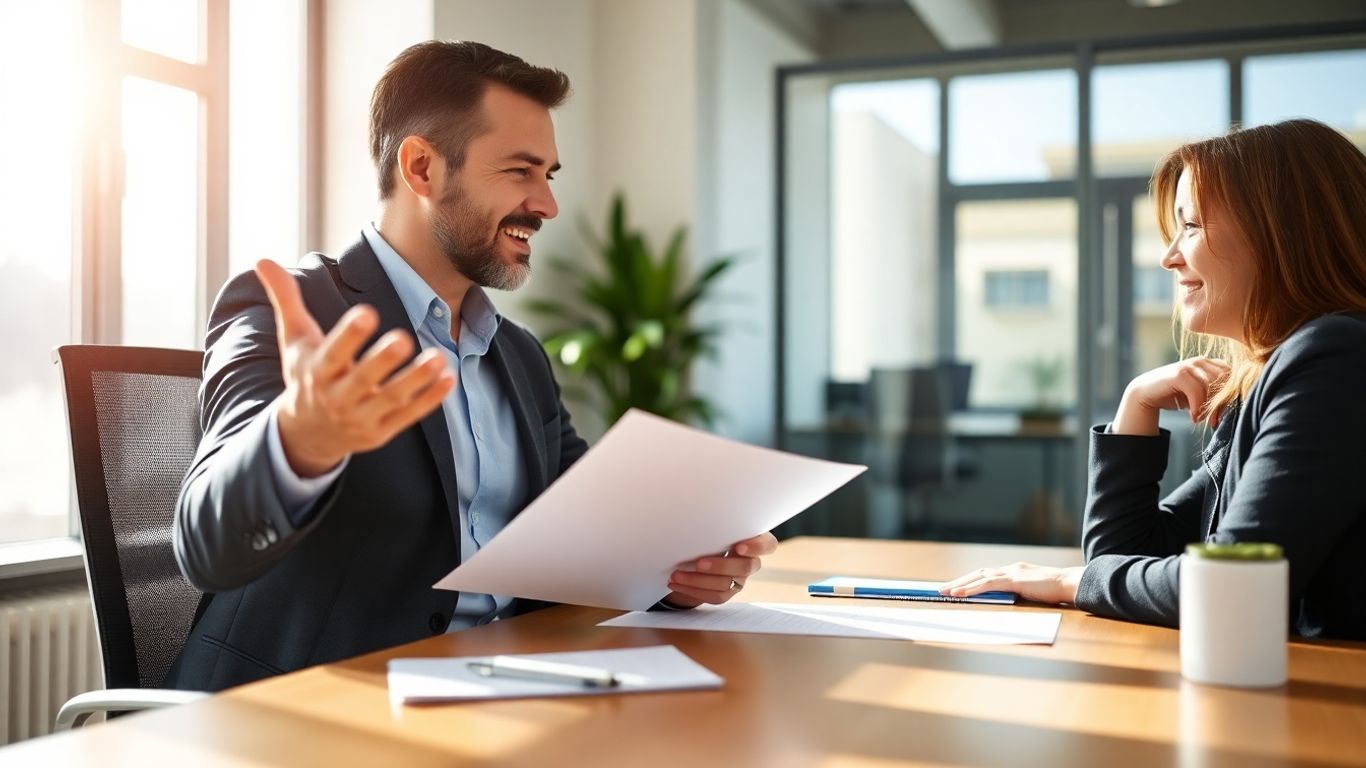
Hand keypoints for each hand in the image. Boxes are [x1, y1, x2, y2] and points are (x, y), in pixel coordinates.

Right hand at [255, 259, 455, 476]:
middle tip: (403, 339)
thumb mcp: (293, 340)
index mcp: (317, 371)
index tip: (367, 313)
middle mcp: (339, 396)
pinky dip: (430, 400)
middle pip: (363, 379)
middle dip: (383, 361)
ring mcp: (362, 417)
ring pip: (392, 399)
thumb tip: (263, 260)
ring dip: (416, 379)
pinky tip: (449, 378)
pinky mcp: (383, 431)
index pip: (333, 353)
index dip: (349, 336)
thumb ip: (286, 300)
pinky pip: (409, 415)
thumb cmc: (305, 376)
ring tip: (439, 357)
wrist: (306, 434)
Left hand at [663, 532, 777, 607]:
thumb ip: (712, 521)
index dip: (757, 547)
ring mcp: (740, 578)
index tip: (739, 547)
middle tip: (698, 563)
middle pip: (745, 567)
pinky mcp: (728, 591)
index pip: (768, 544)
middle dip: (720, 566)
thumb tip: (692, 507)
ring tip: (676, 574)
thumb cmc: (706, 529)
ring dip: (698, 580)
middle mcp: (750, 560)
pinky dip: (693, 590)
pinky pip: (715, 596)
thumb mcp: (711, 522)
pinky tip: (676, 583)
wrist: (695, 549)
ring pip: (727, 585)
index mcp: (753, 538)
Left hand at [939, 563, 1083, 604]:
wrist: (1072, 585)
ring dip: (961, 584)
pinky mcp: (1015, 580)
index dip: (970, 581)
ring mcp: (1012, 572)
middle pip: (978, 573)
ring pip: (980, 577)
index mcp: (1014, 571)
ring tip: (945, 592)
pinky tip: (960, 594)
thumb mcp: (1033, 592)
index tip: (956, 587)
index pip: (986, 574)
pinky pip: (988, 584)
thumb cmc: (1057, 592)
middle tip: (941, 589)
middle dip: (959, 581)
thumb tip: (1005, 601)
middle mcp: (1010, 569)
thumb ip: (1018, 593)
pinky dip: (972, 589)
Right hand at [1113, 356, 1230, 434]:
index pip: (1232, 376)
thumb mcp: (1199, 394)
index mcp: (1210, 363)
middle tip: (1215, 421)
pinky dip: (1197, 408)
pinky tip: (1193, 418)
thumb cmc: (1175, 395)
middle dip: (1222, 404)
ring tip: (1204, 421)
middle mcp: (1201, 360)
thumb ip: (1215, 394)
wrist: (1145, 393)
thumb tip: (1235, 406)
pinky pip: (1197, 392)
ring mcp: (1190, 365)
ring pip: (1212, 387)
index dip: (1231, 396)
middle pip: (1225, 381)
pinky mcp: (1179, 373)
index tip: (1226, 415)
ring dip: (1210, 408)